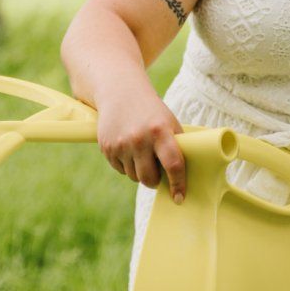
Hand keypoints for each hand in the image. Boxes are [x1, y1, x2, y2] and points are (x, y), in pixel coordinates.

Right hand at [96, 88, 187, 203]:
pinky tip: (128, 148)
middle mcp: (139, 139)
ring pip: (133, 176)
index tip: (180, 198)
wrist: (120, 92)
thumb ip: (176, 147)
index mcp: (160, 131)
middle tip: (157, 175)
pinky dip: (126, 165)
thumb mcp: (168, 123)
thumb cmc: (151, 112)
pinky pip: (120, 169)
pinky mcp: (107, 147)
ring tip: (141, 154)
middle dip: (154, 181)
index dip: (178, 184)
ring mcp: (121, 144)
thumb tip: (182, 178)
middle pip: (149, 178)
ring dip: (139, 172)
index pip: (173, 165)